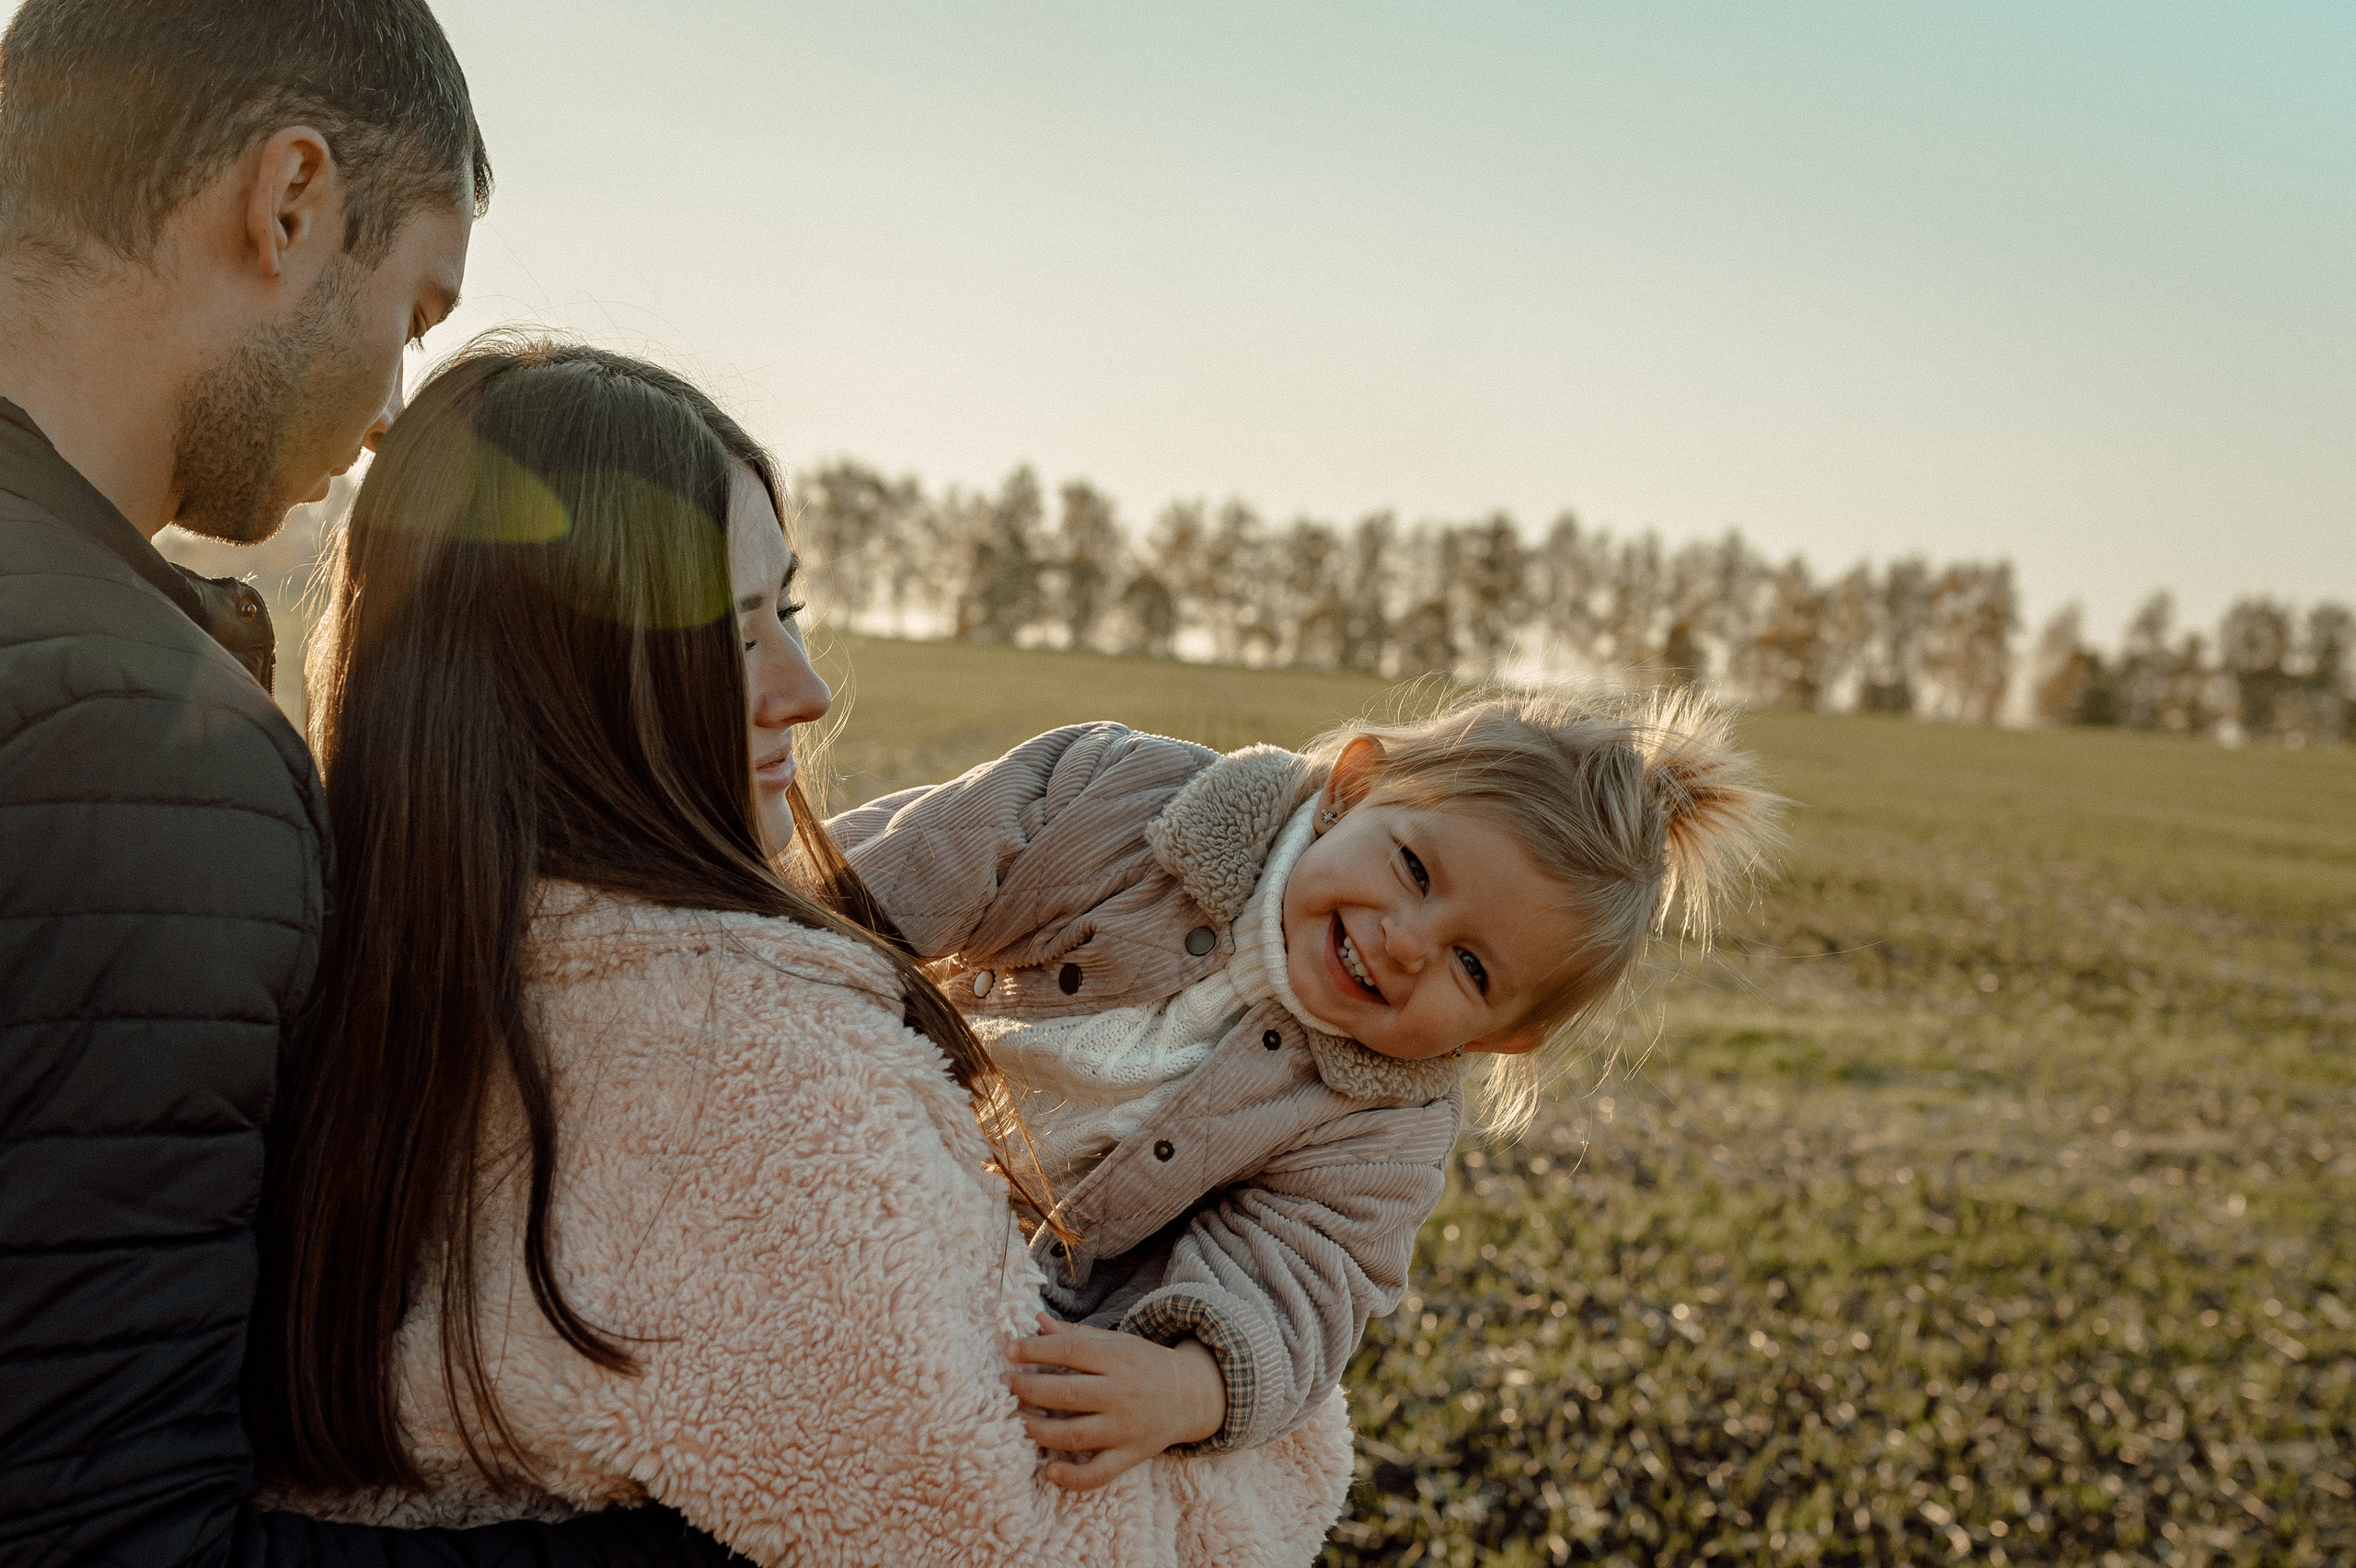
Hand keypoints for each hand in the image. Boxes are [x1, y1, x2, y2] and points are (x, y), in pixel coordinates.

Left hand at [1003, 1313, 1226, 1489]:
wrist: (1188, 1395)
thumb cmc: (1142, 1365)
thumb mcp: (1115, 1343)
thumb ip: (1075, 1335)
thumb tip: (1035, 1323)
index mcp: (1117, 1359)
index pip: (1069, 1352)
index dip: (1034, 1350)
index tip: (1009, 1350)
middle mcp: (1121, 1394)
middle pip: (1066, 1393)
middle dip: (1028, 1389)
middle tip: (1005, 1384)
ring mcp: (1125, 1428)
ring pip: (1074, 1434)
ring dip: (1037, 1429)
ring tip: (1016, 1420)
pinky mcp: (1130, 1456)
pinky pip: (1098, 1473)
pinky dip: (1072, 1477)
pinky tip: (1049, 1471)